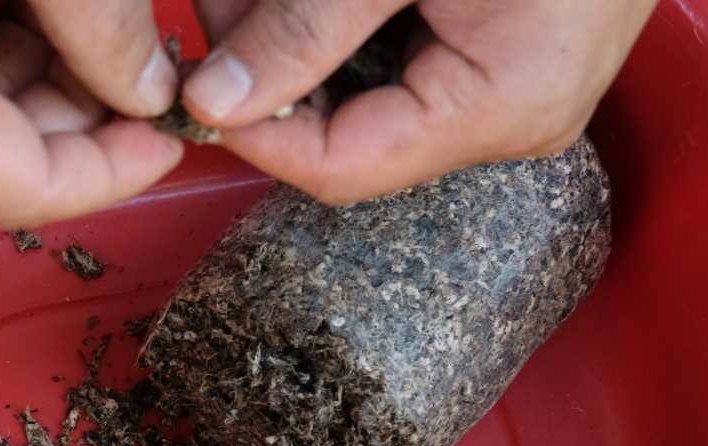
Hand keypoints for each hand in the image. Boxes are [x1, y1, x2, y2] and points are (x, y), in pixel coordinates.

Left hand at [183, 0, 657, 203]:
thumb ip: (304, 28)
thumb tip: (216, 97)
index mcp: (502, 105)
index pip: (343, 166)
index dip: (257, 135)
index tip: (195, 86)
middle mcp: (511, 115)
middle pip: (351, 134)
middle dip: (270, 77)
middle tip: (216, 14)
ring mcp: (510, 86)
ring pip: (368, 96)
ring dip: (298, 49)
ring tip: (245, 1)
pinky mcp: (501, 50)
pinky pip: (399, 63)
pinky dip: (341, 30)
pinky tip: (303, 1)